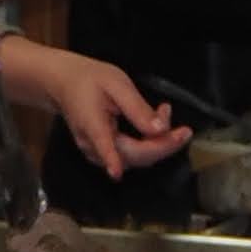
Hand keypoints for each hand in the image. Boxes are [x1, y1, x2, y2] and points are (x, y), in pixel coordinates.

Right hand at [0, 39, 184, 176]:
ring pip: (135, 159)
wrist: (67, 84)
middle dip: (163, 145)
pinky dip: (149, 144)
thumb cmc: (90, 79)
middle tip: (183, 129)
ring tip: (165, 113)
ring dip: (158, 144)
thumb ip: (138, 108)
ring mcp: (98, 154)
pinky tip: (155, 124)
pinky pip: (132, 156)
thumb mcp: (117, 84)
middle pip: (132, 156)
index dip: (111, 159)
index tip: (116, 172)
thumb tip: (160, 129)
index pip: (103, 144)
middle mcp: (92, 145)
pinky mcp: (105, 156)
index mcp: (91, 124)